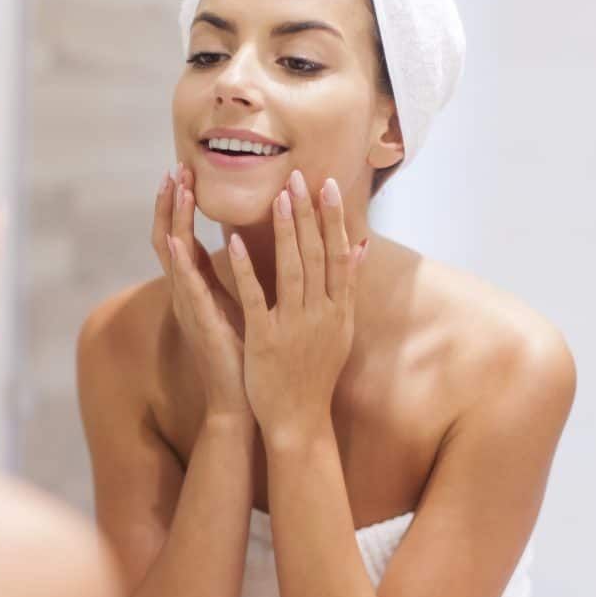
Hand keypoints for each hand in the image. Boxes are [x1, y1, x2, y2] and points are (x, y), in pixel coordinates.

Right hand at [152, 164, 250, 418]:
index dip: (180, 206)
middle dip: (170, 204)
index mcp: (198, 288)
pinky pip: (186, 289)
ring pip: (174, 256)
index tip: (185, 172)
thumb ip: (245, 275)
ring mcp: (189, 307)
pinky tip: (177, 241)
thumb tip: (253, 245)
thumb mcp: (245, 304)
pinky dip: (180, 264)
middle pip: (170, 239)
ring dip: (172, 221)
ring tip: (174, 189)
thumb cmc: (247, 353)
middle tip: (175, 169)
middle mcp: (187, 294)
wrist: (243, 399)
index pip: (183, 238)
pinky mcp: (200, 323)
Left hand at [226, 171, 367, 441]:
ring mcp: (294, 326)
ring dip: (285, 232)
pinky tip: (235, 242)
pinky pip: (255, 298)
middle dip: (308, 214)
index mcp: (338, 308)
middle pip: (316, 255)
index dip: (333, 217)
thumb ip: (348, 285)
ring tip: (278, 198)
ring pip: (291, 271)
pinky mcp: (265, 339)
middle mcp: (321, 313)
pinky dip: (246, 269)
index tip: (326, 184)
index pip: (337, 253)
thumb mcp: (341, 329)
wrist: (300, 420)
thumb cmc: (317, 372)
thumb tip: (361, 245)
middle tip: (299, 177)